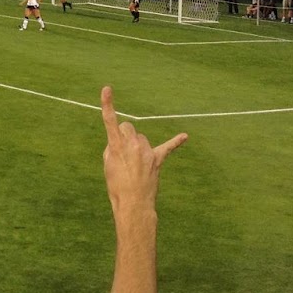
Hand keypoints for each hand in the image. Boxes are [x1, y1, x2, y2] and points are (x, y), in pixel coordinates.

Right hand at [100, 85, 186, 218]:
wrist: (133, 204)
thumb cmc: (117, 185)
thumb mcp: (108, 164)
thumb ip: (113, 147)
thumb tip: (122, 142)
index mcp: (117, 145)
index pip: (110, 121)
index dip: (108, 104)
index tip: (107, 88)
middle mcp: (134, 144)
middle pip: (128, 128)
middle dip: (124, 136)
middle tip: (122, 154)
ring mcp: (147, 151)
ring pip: (141, 139)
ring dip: (137, 146)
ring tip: (134, 165)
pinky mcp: (158, 159)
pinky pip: (168, 147)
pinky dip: (175, 142)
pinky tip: (185, 136)